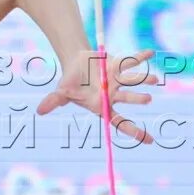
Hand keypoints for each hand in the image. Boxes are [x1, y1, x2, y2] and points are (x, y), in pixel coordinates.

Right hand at [37, 48, 161, 143]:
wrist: (75, 64)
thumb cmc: (71, 84)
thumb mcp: (61, 93)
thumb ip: (53, 102)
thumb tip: (39, 111)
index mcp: (103, 106)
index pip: (120, 122)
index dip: (134, 131)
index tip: (150, 141)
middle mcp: (114, 94)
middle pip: (128, 98)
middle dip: (137, 98)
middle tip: (147, 99)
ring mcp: (118, 80)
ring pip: (132, 80)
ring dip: (143, 79)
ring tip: (154, 80)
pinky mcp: (118, 65)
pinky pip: (131, 61)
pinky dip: (141, 57)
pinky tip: (150, 53)